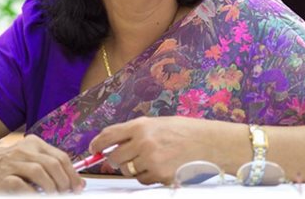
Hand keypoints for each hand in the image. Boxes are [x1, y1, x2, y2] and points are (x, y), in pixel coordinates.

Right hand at [0, 134, 84, 193]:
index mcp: (34, 143)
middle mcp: (25, 150)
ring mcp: (13, 163)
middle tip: (67, 194)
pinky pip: (22, 186)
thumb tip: (76, 182)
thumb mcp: (29, 157)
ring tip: (55, 196)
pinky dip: (34, 194)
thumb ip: (49, 166)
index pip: (60, 157)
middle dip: (65, 182)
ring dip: (52, 188)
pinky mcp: (2, 178)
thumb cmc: (8, 164)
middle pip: (53, 164)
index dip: (72, 174)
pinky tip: (37, 197)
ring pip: (40, 172)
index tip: (78, 187)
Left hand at [89, 116, 214, 184]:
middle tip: (123, 159)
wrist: (210, 143)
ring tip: (151, 160)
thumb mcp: (158, 124)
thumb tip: (115, 143)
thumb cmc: (186, 131)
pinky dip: (148, 176)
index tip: (93, 149)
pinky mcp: (160, 175)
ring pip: (128, 171)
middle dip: (116, 160)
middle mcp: (143, 142)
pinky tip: (161, 167)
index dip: (97, 144)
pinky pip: (143, 180)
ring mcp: (151, 160)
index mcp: (142, 126)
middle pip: (115, 157)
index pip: (109, 135)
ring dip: (133, 168)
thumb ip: (136, 132)